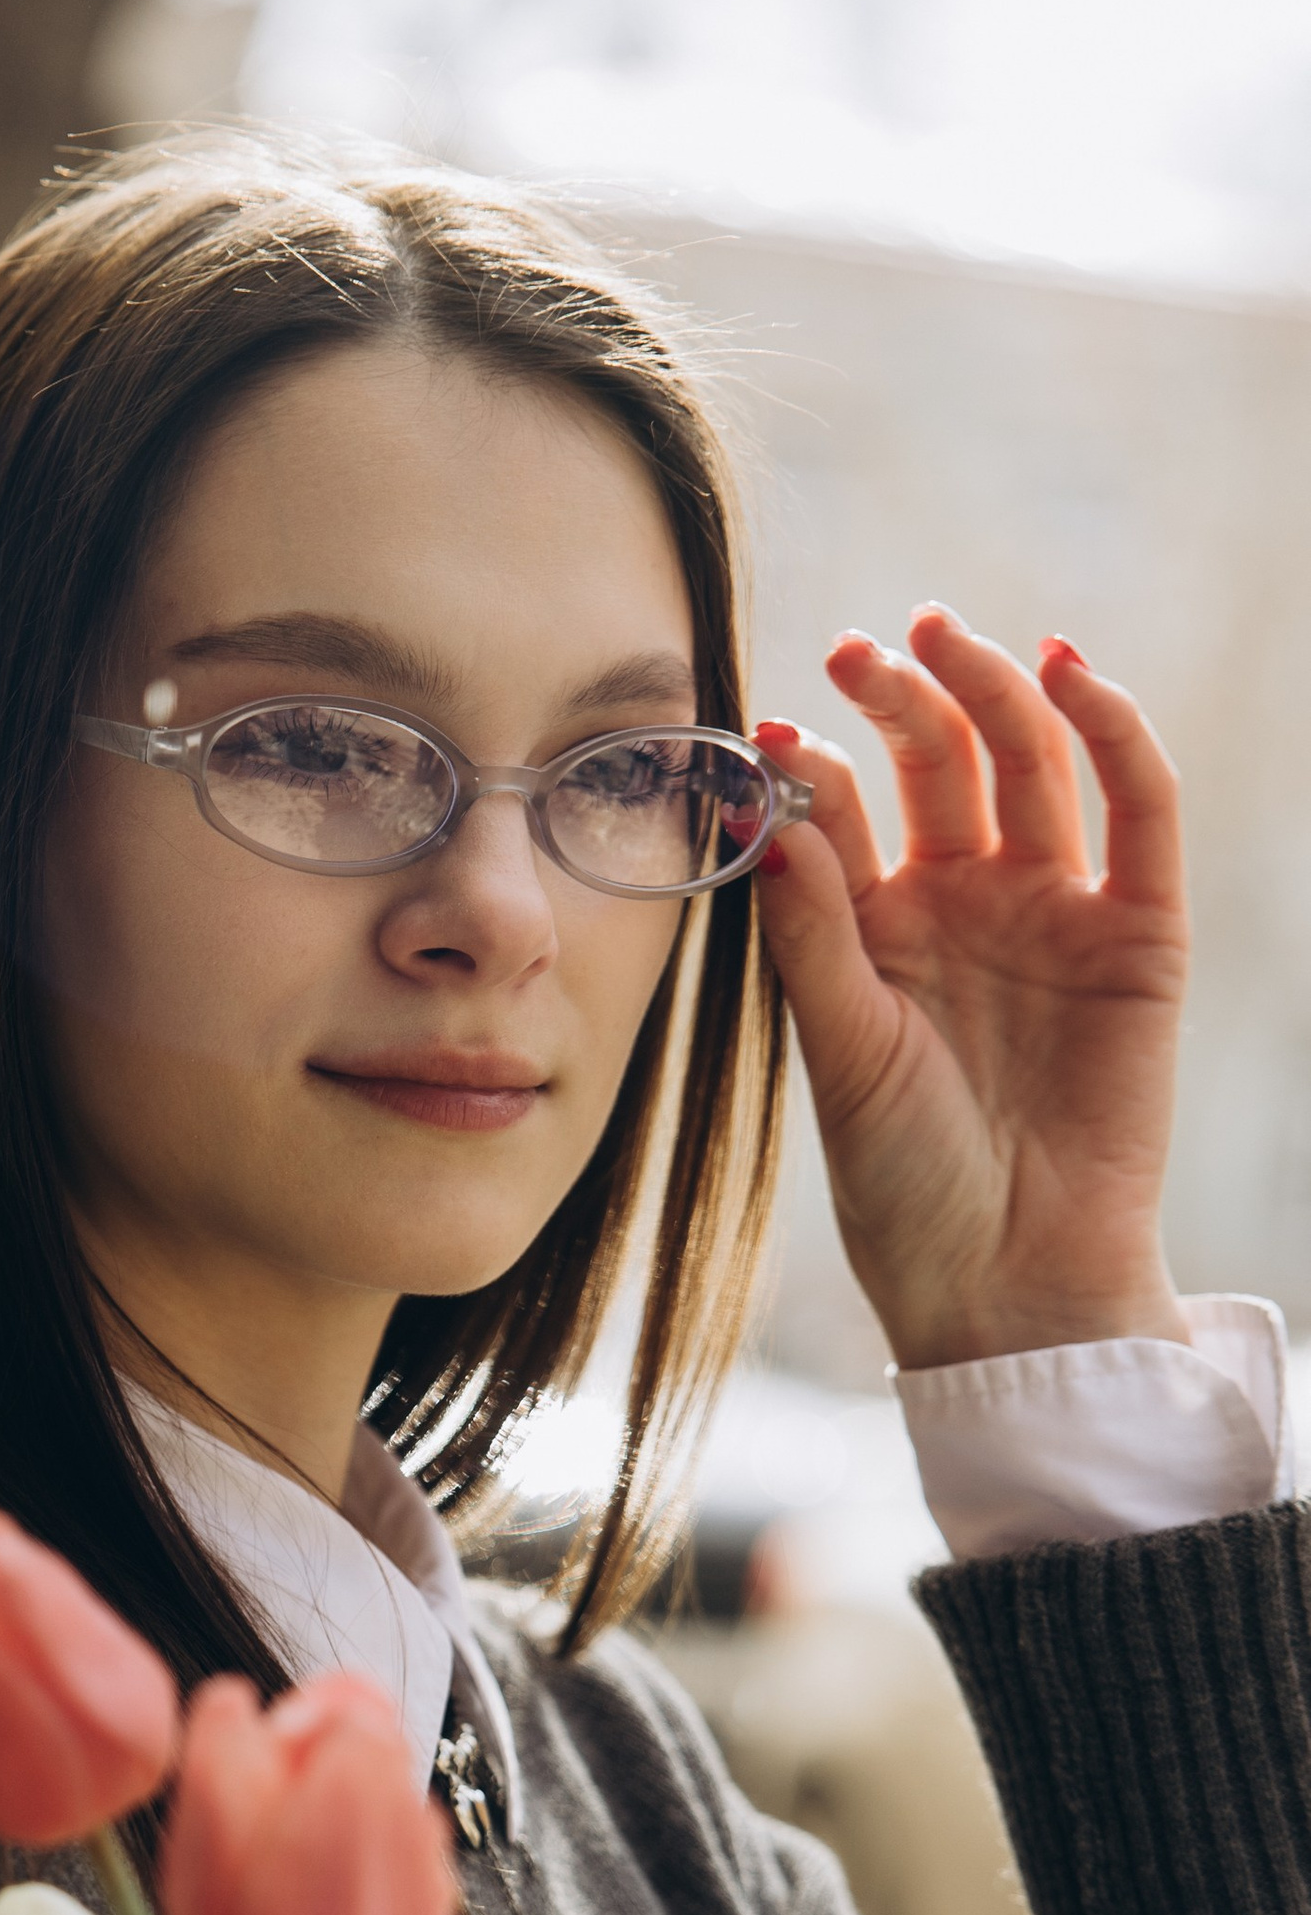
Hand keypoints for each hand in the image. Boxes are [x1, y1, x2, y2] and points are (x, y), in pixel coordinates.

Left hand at [753, 609, 1190, 1371]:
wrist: (1006, 1278)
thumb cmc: (905, 1184)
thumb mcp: (842, 1050)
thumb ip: (812, 933)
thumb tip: (772, 815)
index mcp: (884, 933)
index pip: (854, 815)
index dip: (820, 765)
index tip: (777, 728)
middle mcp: (970, 906)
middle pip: (944, 765)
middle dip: (904, 695)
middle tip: (858, 647)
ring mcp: (1057, 910)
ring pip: (1032, 765)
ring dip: (991, 690)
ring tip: (942, 636)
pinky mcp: (1142, 931)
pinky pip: (1138, 810)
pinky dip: (1110, 732)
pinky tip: (1065, 672)